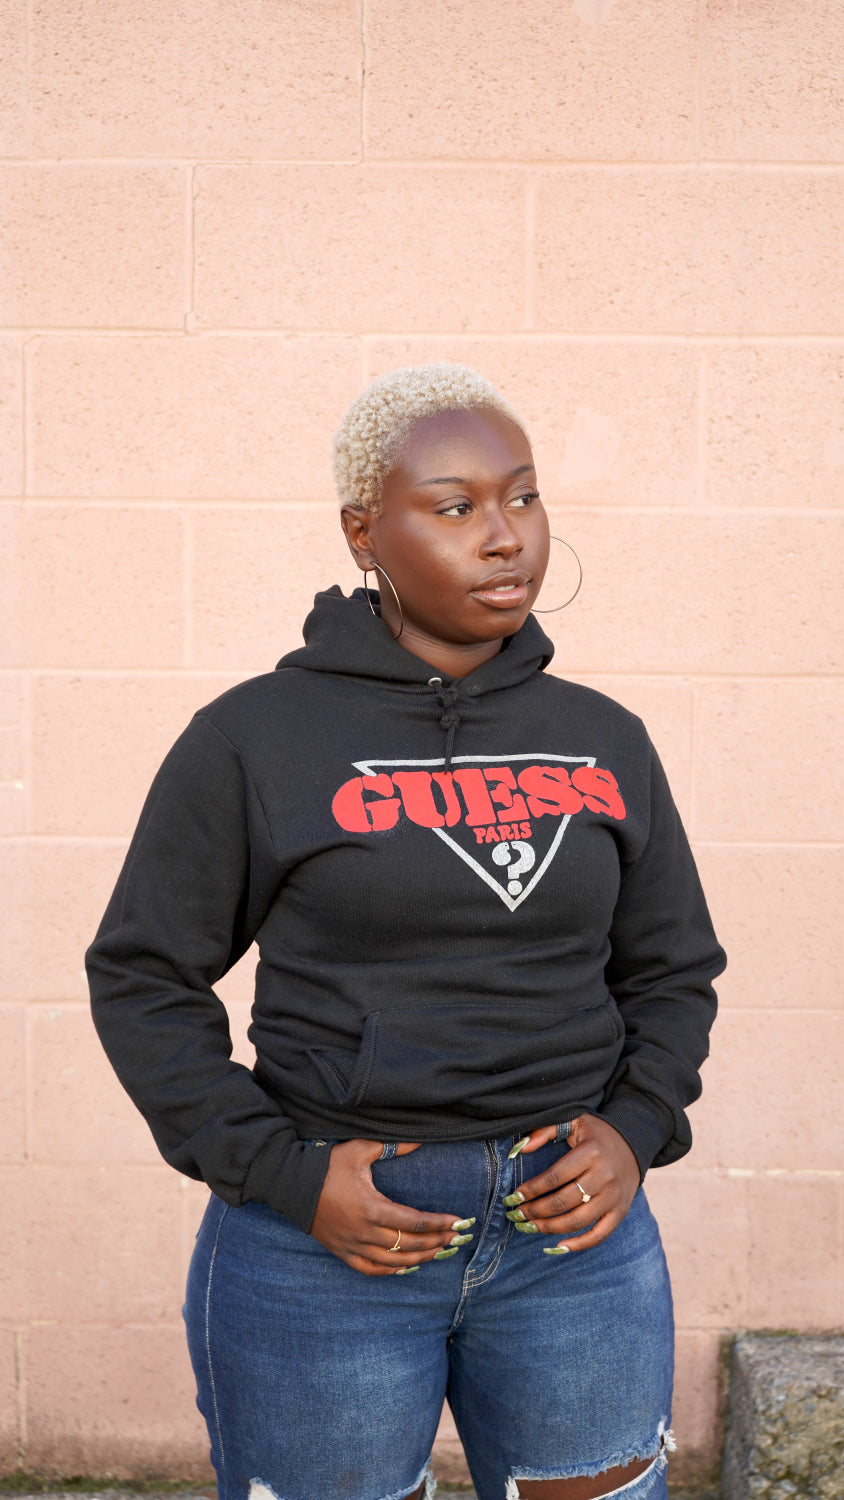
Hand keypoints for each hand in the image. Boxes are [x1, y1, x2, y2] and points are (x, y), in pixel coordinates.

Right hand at [309, 1139, 473, 1275]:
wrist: (292, 1185)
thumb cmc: (328, 1166)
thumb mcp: (360, 1150)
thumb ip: (393, 1146)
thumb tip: (421, 1139)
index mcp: (371, 1208)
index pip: (414, 1221)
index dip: (438, 1223)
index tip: (458, 1222)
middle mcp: (364, 1232)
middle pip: (408, 1244)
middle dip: (435, 1241)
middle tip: (455, 1238)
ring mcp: (352, 1246)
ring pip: (393, 1261)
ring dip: (419, 1258)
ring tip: (438, 1252)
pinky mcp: (342, 1252)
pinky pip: (370, 1270)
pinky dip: (391, 1271)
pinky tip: (406, 1267)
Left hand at [505, 1115, 640, 1253]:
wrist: (634, 1142)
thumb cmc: (596, 1134)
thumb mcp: (573, 1121)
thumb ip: (545, 1130)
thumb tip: (519, 1149)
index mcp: (590, 1152)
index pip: (554, 1177)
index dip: (531, 1190)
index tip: (513, 1198)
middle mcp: (604, 1176)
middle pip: (563, 1201)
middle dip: (535, 1211)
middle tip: (516, 1215)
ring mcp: (614, 1196)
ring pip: (577, 1221)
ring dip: (549, 1228)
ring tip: (529, 1227)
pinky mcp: (620, 1211)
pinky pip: (600, 1234)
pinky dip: (580, 1244)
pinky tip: (559, 1246)